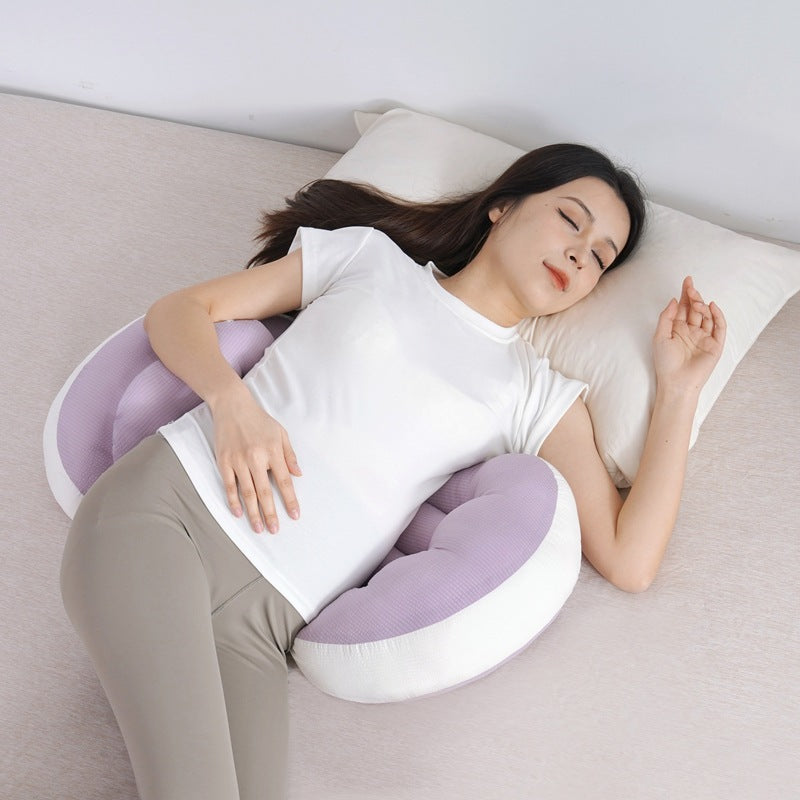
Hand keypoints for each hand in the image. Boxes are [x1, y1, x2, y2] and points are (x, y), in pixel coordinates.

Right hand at [210, 384, 301, 533]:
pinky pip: (229, 485)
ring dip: (253, 513)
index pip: (284, 482)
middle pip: (265, 492)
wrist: (232, 405)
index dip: (290, 500)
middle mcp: (256, 458)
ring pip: (247, 493)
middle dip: (271, 514)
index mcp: (272, 451)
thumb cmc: (259, 419)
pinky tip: (238, 513)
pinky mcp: (224, 461)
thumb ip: (289, 455)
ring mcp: (238, 460)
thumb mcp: (280, 433)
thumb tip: (298, 475)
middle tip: (275, 530)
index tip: (294, 515)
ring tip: (258, 528)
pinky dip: (233, 501)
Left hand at [653, 276, 725, 394]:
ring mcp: (704, 337)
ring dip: (702, 305)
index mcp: (678, 329)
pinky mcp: (715, 345)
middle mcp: (692, 331)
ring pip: (707, 316)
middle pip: (695, 309)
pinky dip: (717, 316)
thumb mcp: (660, 336)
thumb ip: (666, 317)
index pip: (684, 308)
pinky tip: (711, 306)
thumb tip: (675, 300)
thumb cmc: (665, 363)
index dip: (685, 294)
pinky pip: (719, 327)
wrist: (676, 382)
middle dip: (694, 296)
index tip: (687, 280)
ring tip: (696, 300)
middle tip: (691, 287)